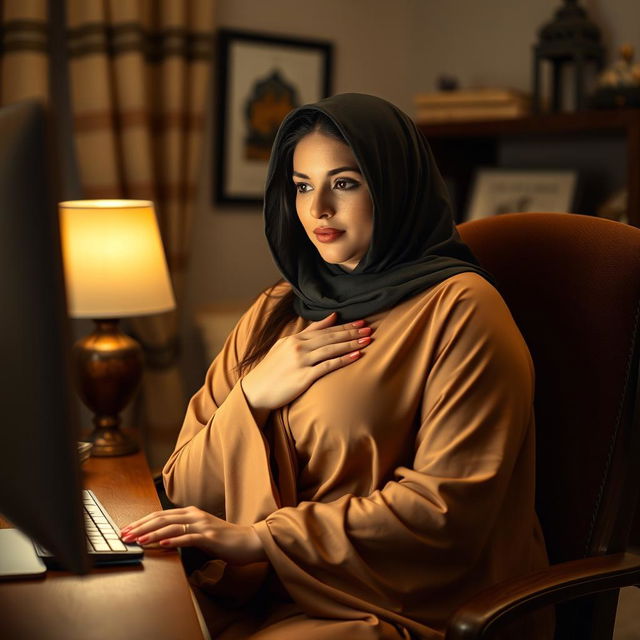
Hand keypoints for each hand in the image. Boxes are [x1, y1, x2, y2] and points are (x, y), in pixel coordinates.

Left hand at [120, 506, 265, 564]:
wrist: (250, 541)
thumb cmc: (226, 539)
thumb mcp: (201, 532)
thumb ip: (184, 532)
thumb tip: (162, 538)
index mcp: (191, 513)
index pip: (160, 515)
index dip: (142, 521)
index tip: (126, 530)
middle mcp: (195, 515)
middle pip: (162, 518)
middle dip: (141, 526)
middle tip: (125, 535)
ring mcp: (203, 525)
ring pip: (172, 526)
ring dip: (152, 533)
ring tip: (138, 540)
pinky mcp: (210, 537)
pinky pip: (189, 537)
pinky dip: (174, 539)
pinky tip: (163, 543)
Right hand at [241, 312, 372, 410]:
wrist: (255, 392)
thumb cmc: (272, 369)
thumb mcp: (285, 345)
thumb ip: (310, 331)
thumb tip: (333, 316)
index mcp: (294, 338)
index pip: (325, 330)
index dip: (345, 326)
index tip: (361, 322)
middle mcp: (298, 347)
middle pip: (331, 338)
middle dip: (352, 333)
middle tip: (370, 329)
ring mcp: (300, 362)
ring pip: (331, 349)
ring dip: (351, 344)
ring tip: (368, 340)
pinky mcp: (303, 377)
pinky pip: (327, 366)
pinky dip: (343, 360)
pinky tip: (356, 356)